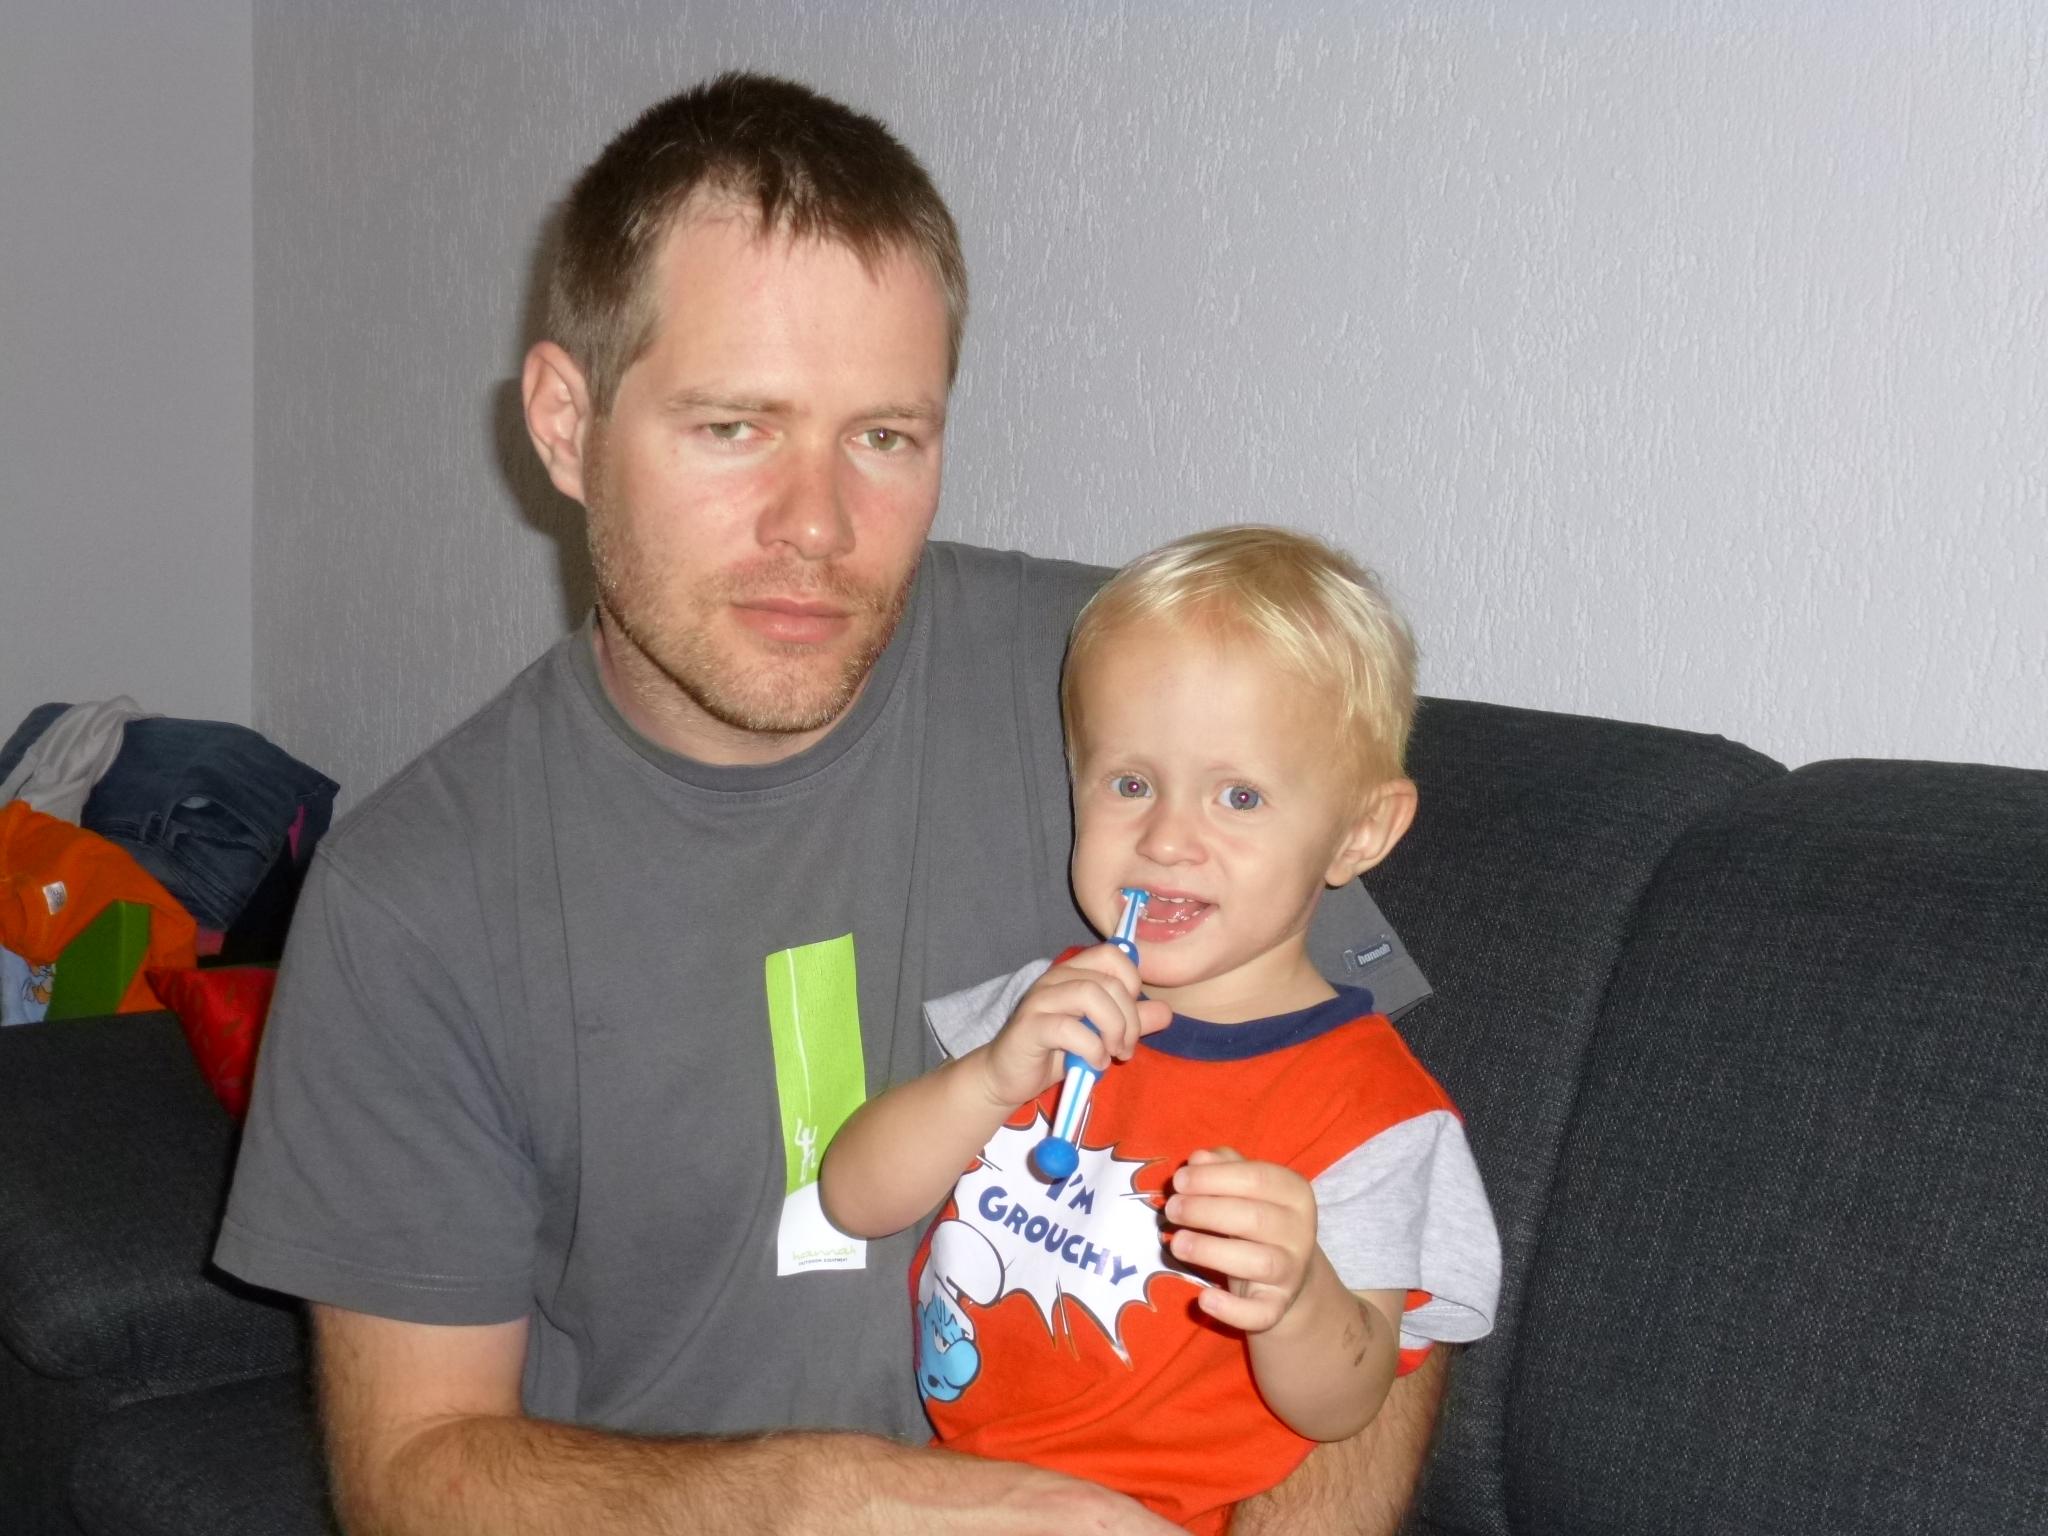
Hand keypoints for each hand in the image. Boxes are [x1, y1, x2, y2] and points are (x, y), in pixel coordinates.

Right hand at [975, 946, 1170, 1109]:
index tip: (1131, 1016)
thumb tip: (1166, 1011)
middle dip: (1130, 1019)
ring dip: (1113, 1030)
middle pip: (1109, 981)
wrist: (1008, 1077)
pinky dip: (1092, 1049)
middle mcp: (1055, 978)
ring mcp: (1040, 1000)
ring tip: (1112, 1054)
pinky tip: (1094, 1064)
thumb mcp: (1101, 1036)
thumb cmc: (1055, 1052)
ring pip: (1090, 995)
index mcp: (1073, 973)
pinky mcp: (1030, 1027)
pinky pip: (1070, 1029)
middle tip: (1126, 1048)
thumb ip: (1131, 1022)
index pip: (1113, 955)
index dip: (1132, 983)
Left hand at [1163, 1148, 1317, 1332]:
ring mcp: (1292, 1271)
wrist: (1285, 1272)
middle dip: (1206, 1211)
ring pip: (1259, 1262)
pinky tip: (1203, 1298)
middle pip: (1254, 1218)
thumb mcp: (1244, 1186)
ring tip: (1177, 1243)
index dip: (1215, 1178)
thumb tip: (1199, 1158)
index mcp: (1294, 1192)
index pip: (1257, 1177)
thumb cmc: (1255, 1216)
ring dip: (1212, 1251)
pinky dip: (1233, 1309)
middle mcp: (1300, 1231)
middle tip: (1171, 1210)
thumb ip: (1224, 1167)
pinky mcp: (1278, 1305)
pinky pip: (1262, 1312)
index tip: (1180, 1180)